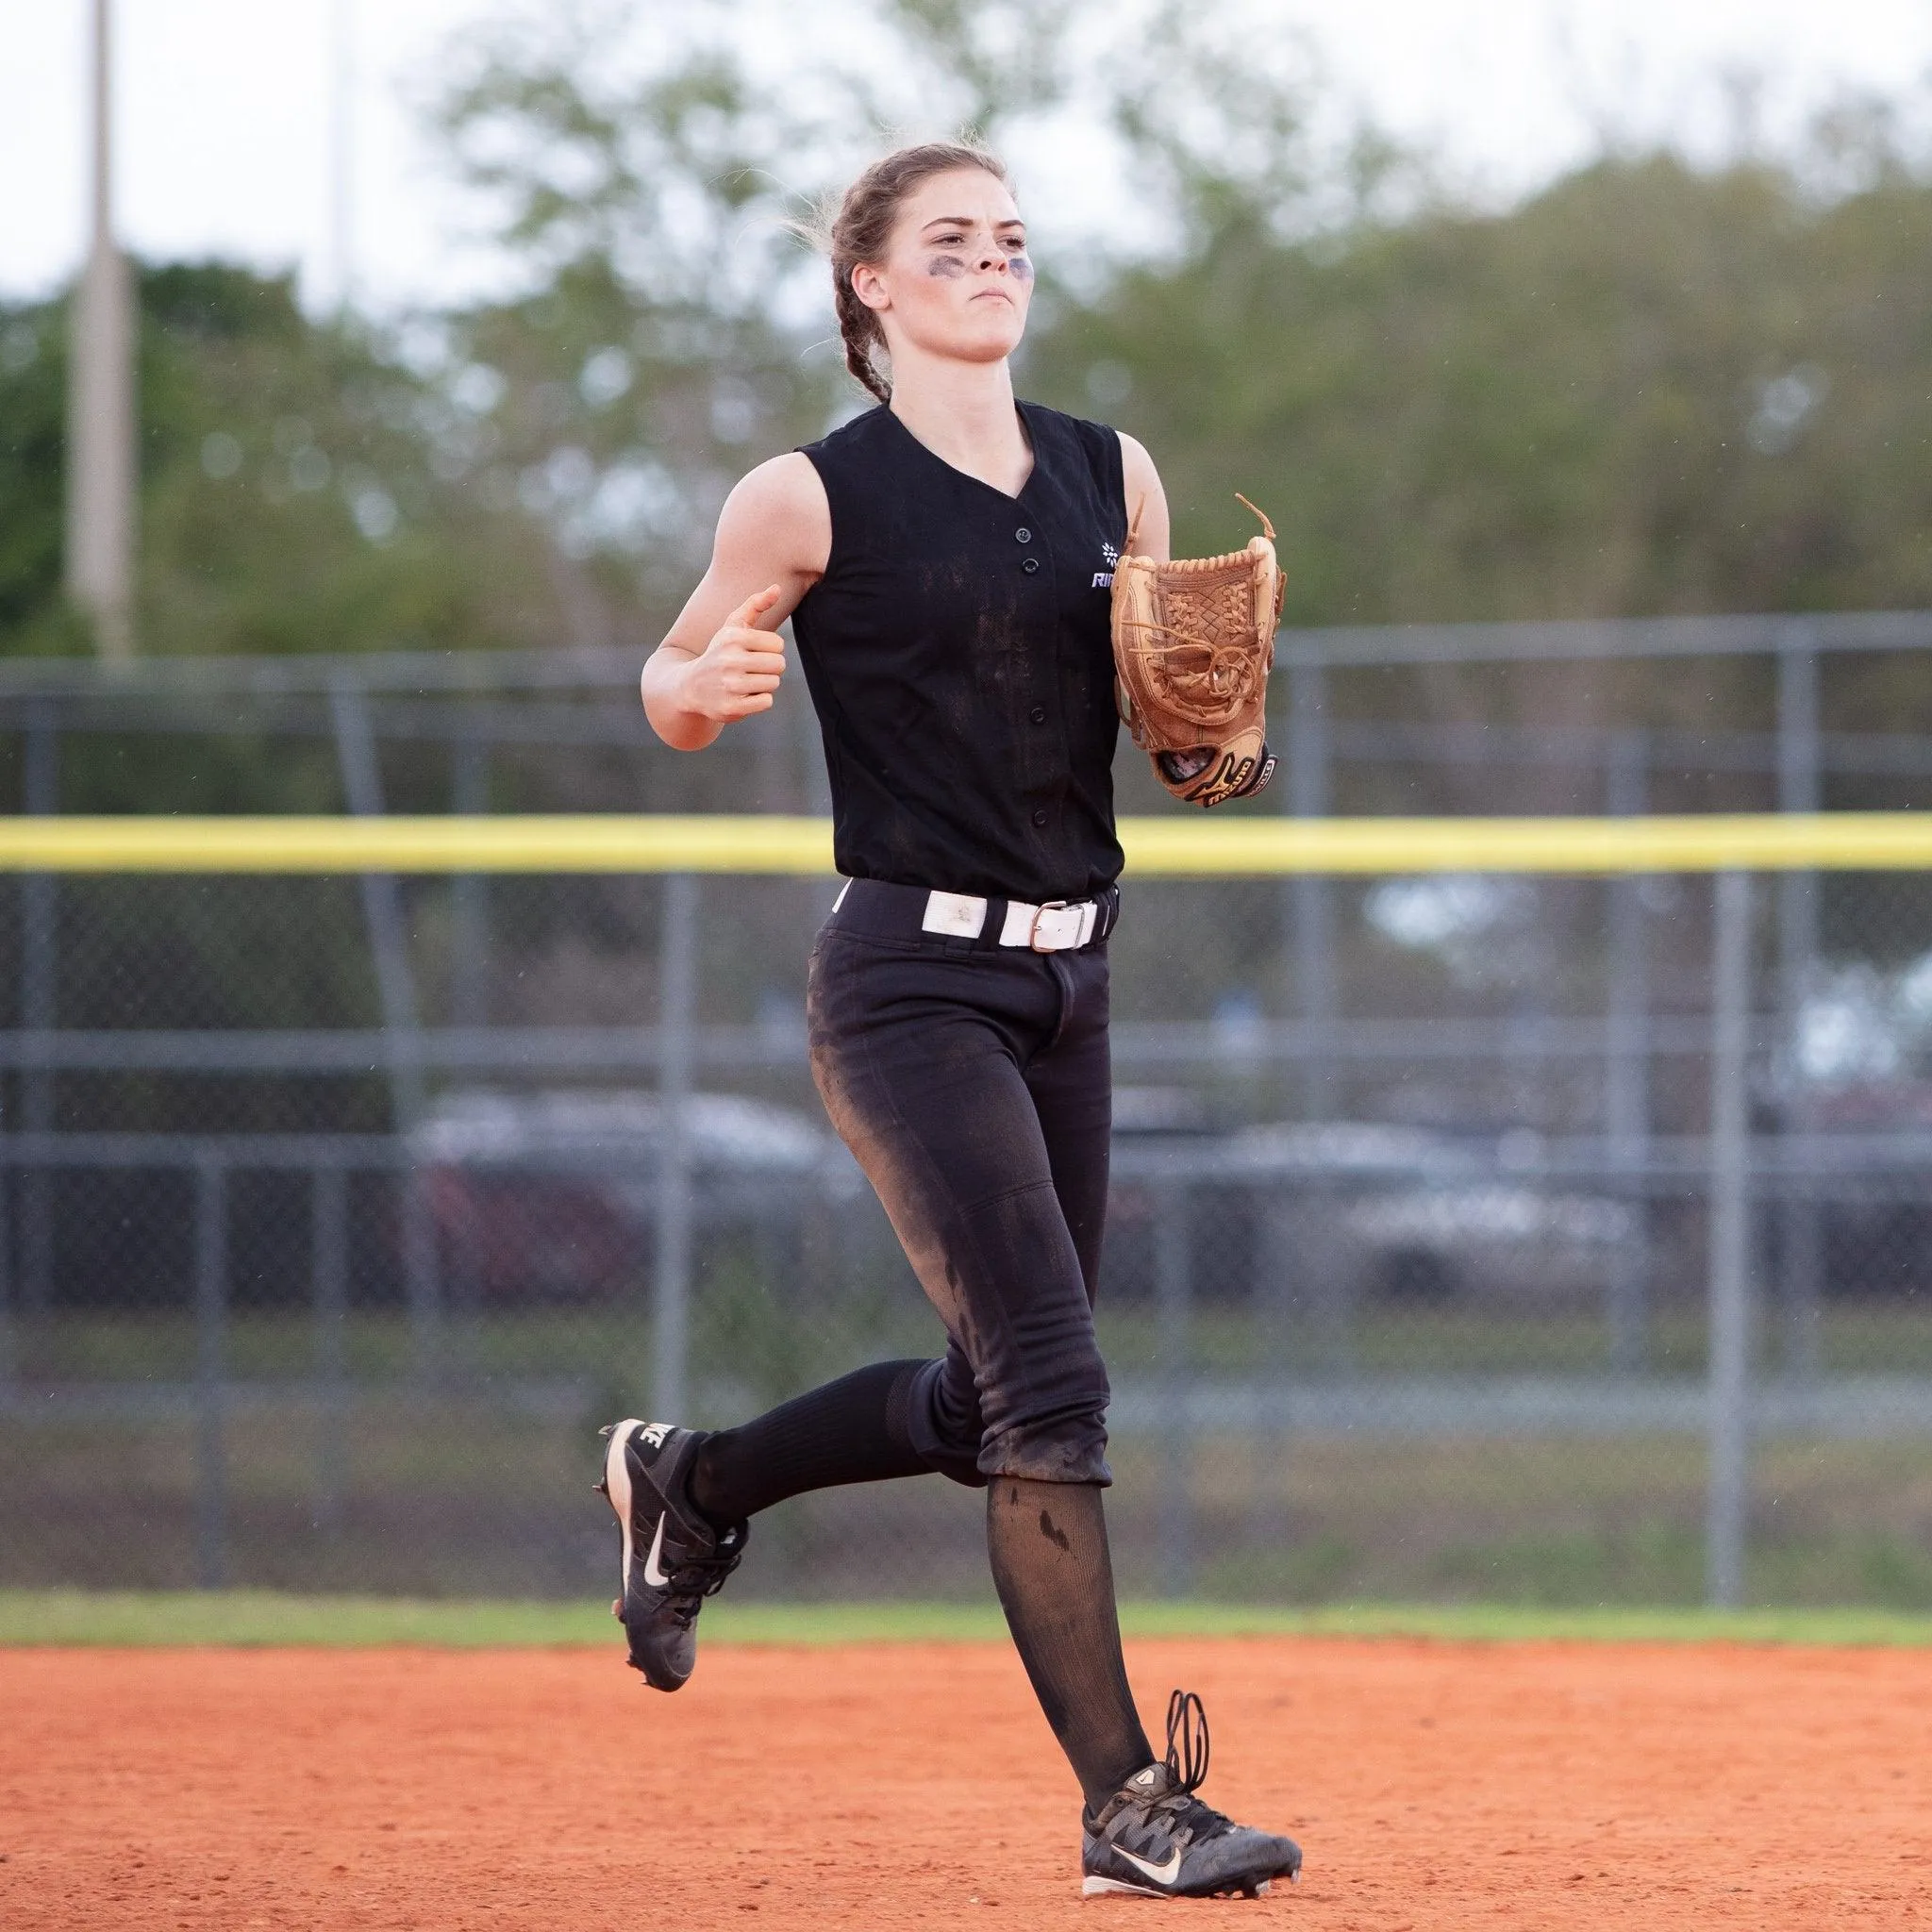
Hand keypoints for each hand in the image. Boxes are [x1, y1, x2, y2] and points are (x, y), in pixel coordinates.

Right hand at [679, 586, 785, 721]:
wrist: (691, 687)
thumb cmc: (719, 652)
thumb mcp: (732, 626)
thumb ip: (755, 605)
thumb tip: (777, 588)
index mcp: (733, 637)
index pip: (778, 645)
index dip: (770, 650)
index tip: (754, 653)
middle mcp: (730, 660)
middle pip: (779, 665)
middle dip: (770, 668)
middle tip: (751, 669)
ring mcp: (730, 685)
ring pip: (773, 683)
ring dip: (764, 684)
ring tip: (746, 682)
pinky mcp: (732, 707)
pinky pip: (766, 702)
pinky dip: (759, 700)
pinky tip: (744, 696)